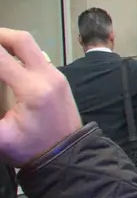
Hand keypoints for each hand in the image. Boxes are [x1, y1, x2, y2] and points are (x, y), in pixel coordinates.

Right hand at [0, 28, 82, 164]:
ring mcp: (57, 76)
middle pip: (22, 40)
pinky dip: (19, 52)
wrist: (69, 156)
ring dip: (9, 42)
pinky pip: (38, 56)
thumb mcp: (1, 138)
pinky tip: (5, 61)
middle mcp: (48, 77)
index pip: (1, 58)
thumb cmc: (32, 150)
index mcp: (32, 90)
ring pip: (32, 46)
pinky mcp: (60, 79)